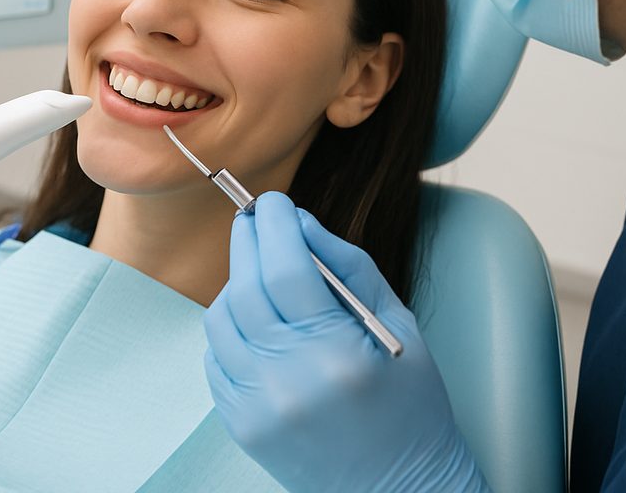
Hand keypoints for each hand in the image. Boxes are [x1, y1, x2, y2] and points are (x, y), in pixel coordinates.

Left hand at [204, 192, 486, 491]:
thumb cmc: (410, 407)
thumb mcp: (400, 327)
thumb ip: (348, 267)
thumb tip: (298, 222)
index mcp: (340, 355)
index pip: (287, 267)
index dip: (274, 224)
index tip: (273, 201)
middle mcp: (290, 383)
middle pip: (246, 287)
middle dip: (248, 241)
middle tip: (256, 219)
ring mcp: (258, 408)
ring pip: (220, 318)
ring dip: (236, 284)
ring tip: (262, 275)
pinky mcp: (238, 425)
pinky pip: (214, 355)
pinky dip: (230, 327)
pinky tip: (258, 323)